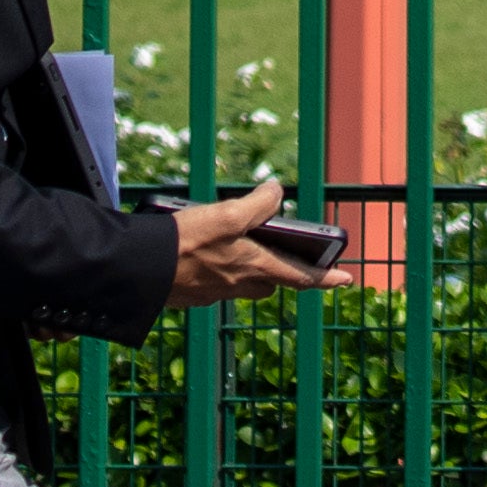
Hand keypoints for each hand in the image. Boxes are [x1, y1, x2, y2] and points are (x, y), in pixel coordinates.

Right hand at [167, 183, 336, 304]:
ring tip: (238, 244)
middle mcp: (238, 286)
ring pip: (242, 282)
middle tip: (283, 253)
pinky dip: (218, 269)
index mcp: (255, 268)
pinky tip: (203, 253)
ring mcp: (214, 293)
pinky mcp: (192, 294)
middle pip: (270, 280)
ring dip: (247, 267)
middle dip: (280, 269)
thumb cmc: (187, 242)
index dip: (326, 278)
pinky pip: (215, 283)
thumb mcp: (227, 214)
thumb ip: (258, 204)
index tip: (346, 279)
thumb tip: (275, 193)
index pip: (301, 277)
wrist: (141, 270)